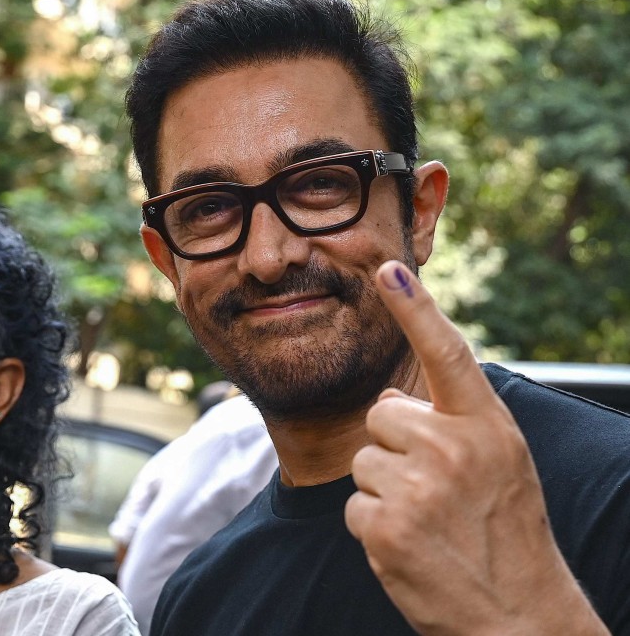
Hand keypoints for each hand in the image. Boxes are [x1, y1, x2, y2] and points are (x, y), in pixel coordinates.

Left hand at [343, 261, 606, 635]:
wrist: (518, 616)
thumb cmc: (506, 534)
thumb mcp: (501, 464)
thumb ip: (455, 423)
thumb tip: (392, 398)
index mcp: (487, 426)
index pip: (447, 353)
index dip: (414, 309)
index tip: (387, 269)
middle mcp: (453, 448)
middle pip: (382, 413)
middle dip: (394, 446)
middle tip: (434, 489)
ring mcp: (418, 487)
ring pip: (363, 461)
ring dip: (384, 490)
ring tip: (428, 520)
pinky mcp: (384, 526)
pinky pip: (353, 504)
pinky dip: (373, 527)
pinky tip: (410, 545)